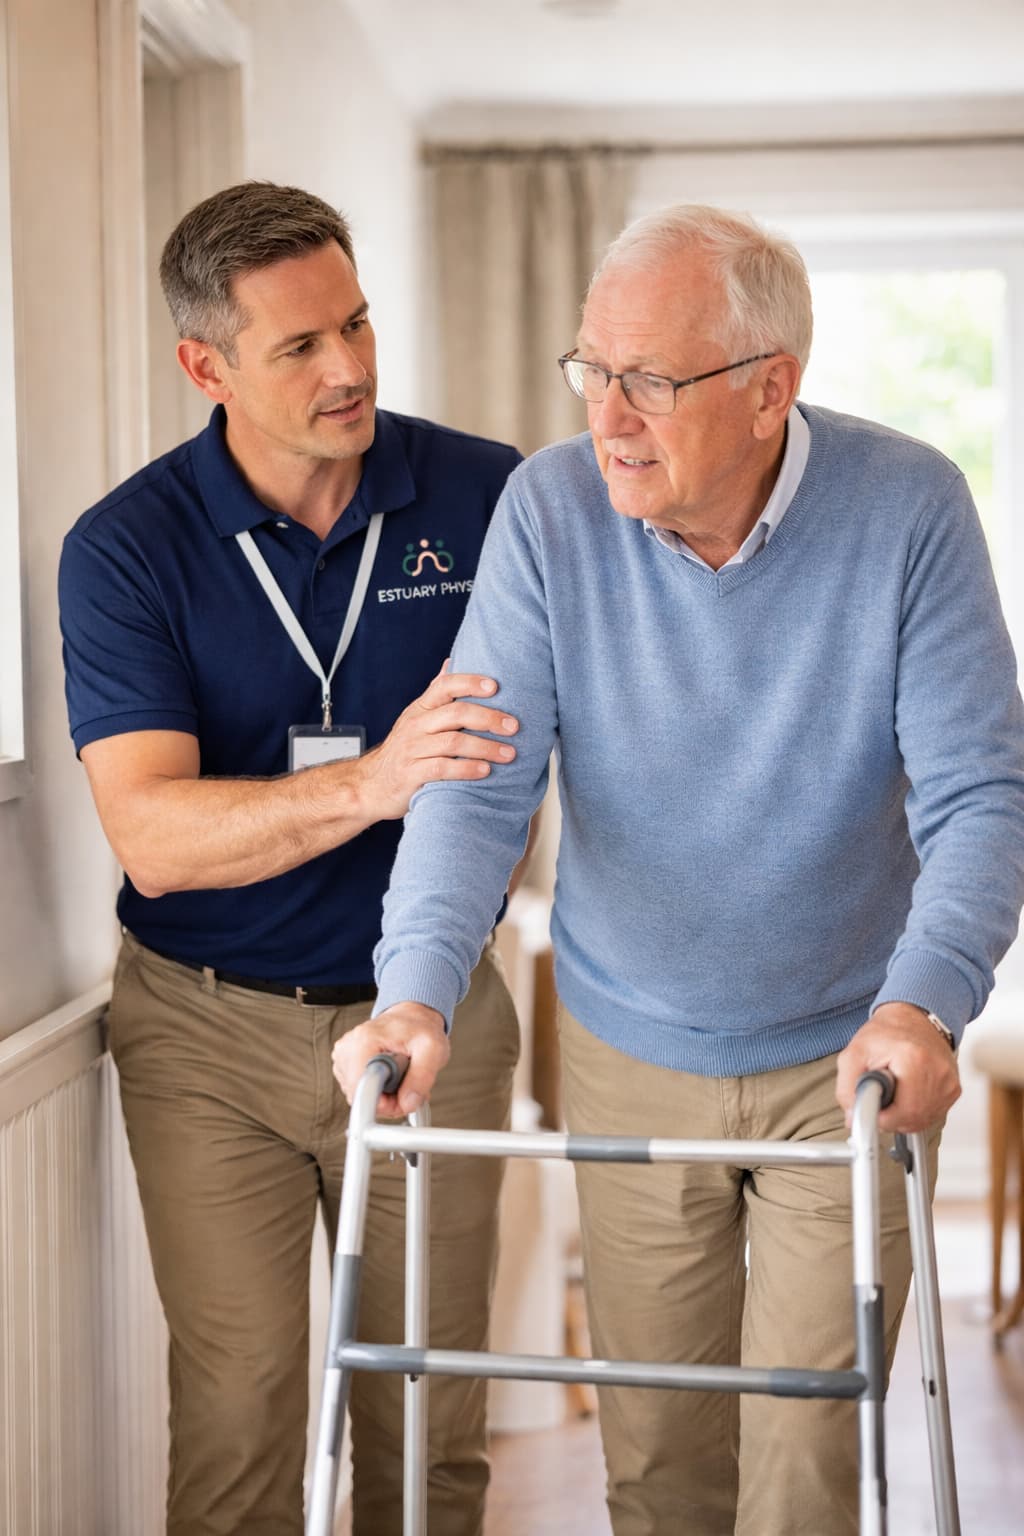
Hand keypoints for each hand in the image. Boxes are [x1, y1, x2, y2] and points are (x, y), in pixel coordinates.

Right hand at [332, 1003, 449, 1118]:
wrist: (411, 1018)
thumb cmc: (420, 1028)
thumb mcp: (433, 1048)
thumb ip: (422, 1077)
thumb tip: (407, 1103)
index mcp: (365, 1040)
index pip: (362, 1089)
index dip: (385, 1103)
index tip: (403, 1097)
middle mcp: (348, 1048)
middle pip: (359, 1096)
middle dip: (387, 1101)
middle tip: (407, 1086)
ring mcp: (343, 1056)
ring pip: (358, 1097)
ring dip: (383, 1096)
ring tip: (399, 1077)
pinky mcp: (344, 1064)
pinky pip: (357, 1091)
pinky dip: (376, 1091)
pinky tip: (389, 1077)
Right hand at [353, 664, 517, 822]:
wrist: (371, 785)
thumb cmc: (404, 751)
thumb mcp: (417, 718)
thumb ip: (436, 693)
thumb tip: (450, 663)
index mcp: (420, 708)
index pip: (445, 685)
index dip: (470, 683)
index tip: (496, 686)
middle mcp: (415, 725)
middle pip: (456, 713)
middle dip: (489, 718)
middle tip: (513, 726)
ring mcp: (412, 749)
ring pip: (453, 742)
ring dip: (486, 747)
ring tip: (509, 754)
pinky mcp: (411, 774)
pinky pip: (442, 768)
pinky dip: (467, 768)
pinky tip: (485, 771)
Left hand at [835, 1002, 960, 1132]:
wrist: (912, 1020)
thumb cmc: (886, 1034)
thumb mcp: (854, 1054)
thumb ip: (847, 1088)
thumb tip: (852, 1117)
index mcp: (914, 1060)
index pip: (903, 1111)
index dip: (882, 1118)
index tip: (872, 1112)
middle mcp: (937, 1071)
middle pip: (913, 1119)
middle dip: (890, 1117)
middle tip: (879, 1099)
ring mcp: (949, 1082)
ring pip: (923, 1121)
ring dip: (902, 1116)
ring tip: (893, 1093)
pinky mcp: (953, 1090)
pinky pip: (932, 1116)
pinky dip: (915, 1112)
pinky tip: (906, 1095)